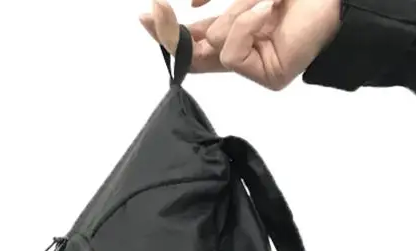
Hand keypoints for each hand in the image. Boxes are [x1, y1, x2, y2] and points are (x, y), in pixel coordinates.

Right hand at [140, 0, 341, 90]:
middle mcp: (242, 52)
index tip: (147, 14)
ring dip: (236, 12)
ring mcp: (256, 67)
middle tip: (156, 8)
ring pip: (216, 45)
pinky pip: (233, 54)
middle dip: (175, 31)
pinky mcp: (268, 76)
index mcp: (235, 32)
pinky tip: (266, 11)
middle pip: (193, 53)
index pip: (193, 41)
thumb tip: (189, 6)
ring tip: (264, 0)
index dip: (168, 32)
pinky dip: (246, 27)